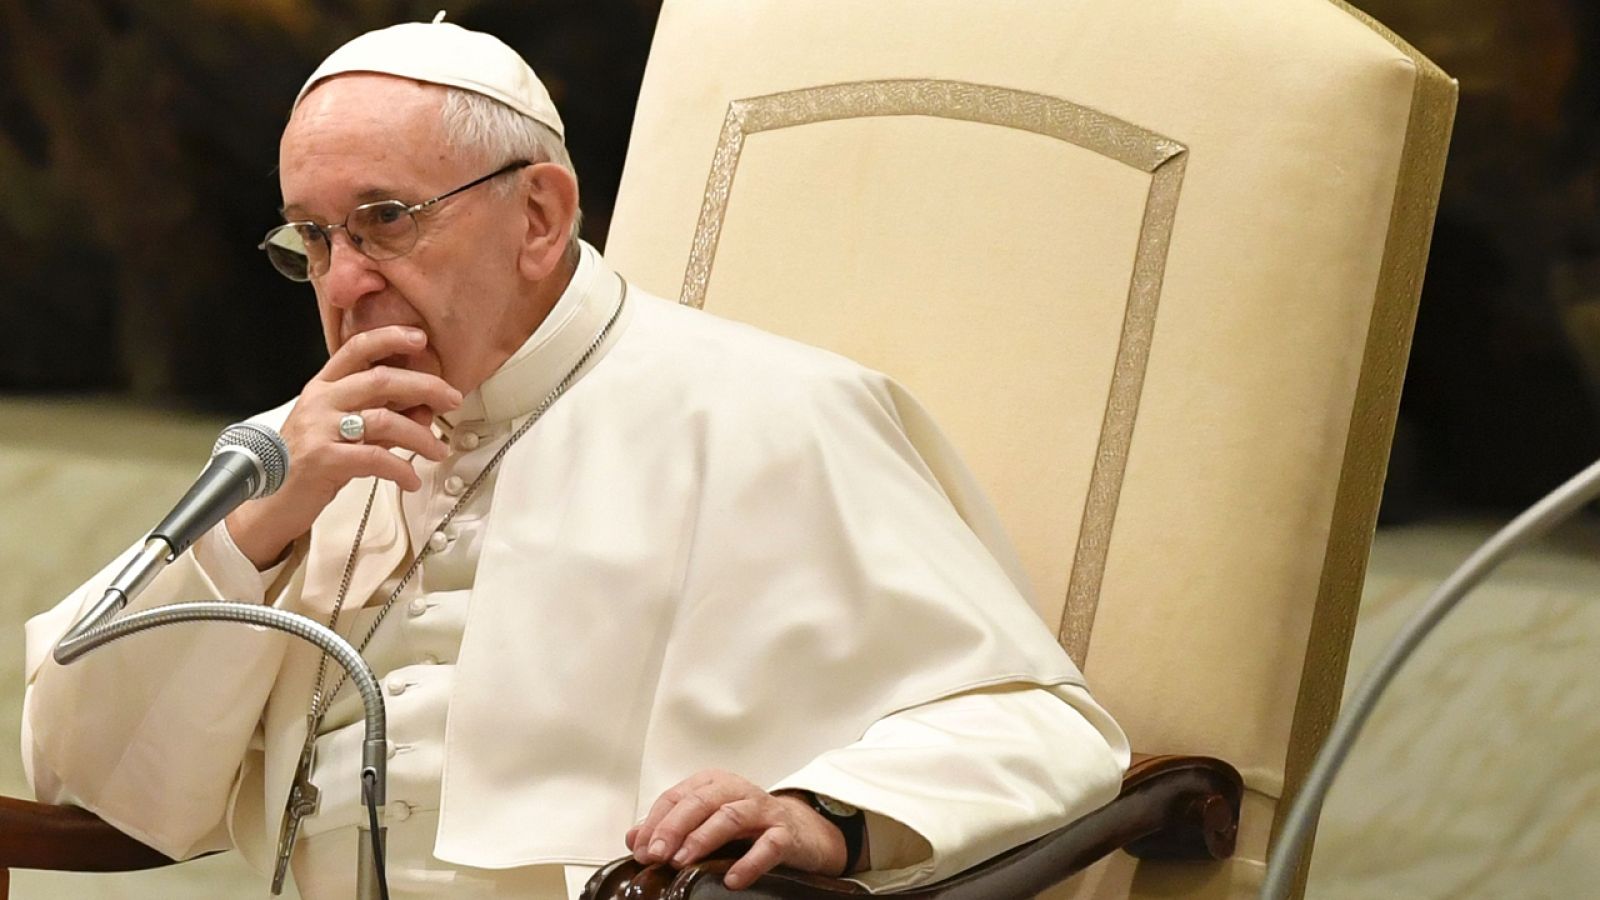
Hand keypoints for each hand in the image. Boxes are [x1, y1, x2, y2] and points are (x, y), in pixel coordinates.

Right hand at [227, 325, 461, 567]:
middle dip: (424, 386)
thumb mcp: (342, 431)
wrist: (269, 500)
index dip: (389, 338)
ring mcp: (320, 429)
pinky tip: (412, 479)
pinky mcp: (323, 459)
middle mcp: (320, 402)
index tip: (420, 338)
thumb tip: (423, 409)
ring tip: (439, 449)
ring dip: (421, 435)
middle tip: (452, 398)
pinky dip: (401, 469)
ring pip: (384, 420)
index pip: (356, 349)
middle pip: (381, 379)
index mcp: (323, 388)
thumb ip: (379, 417)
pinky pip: (375, 459)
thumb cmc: (307, 463)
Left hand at [627, 770, 847, 889]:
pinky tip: (732, 879)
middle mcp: (737, 790)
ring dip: (703, 839)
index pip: (677, 797)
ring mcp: (763, 810)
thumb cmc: (746, 825)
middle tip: (657, 854)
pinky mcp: (785, 833)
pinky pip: (769, 845)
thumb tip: (634, 839)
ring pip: (731, 817)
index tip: (642, 849)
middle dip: (674, 828)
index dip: (656, 822)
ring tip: (683, 861)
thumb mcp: (706, 819)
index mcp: (713, 783)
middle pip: (701, 802)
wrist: (800, 830)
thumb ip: (671, 827)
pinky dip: (749, 862)